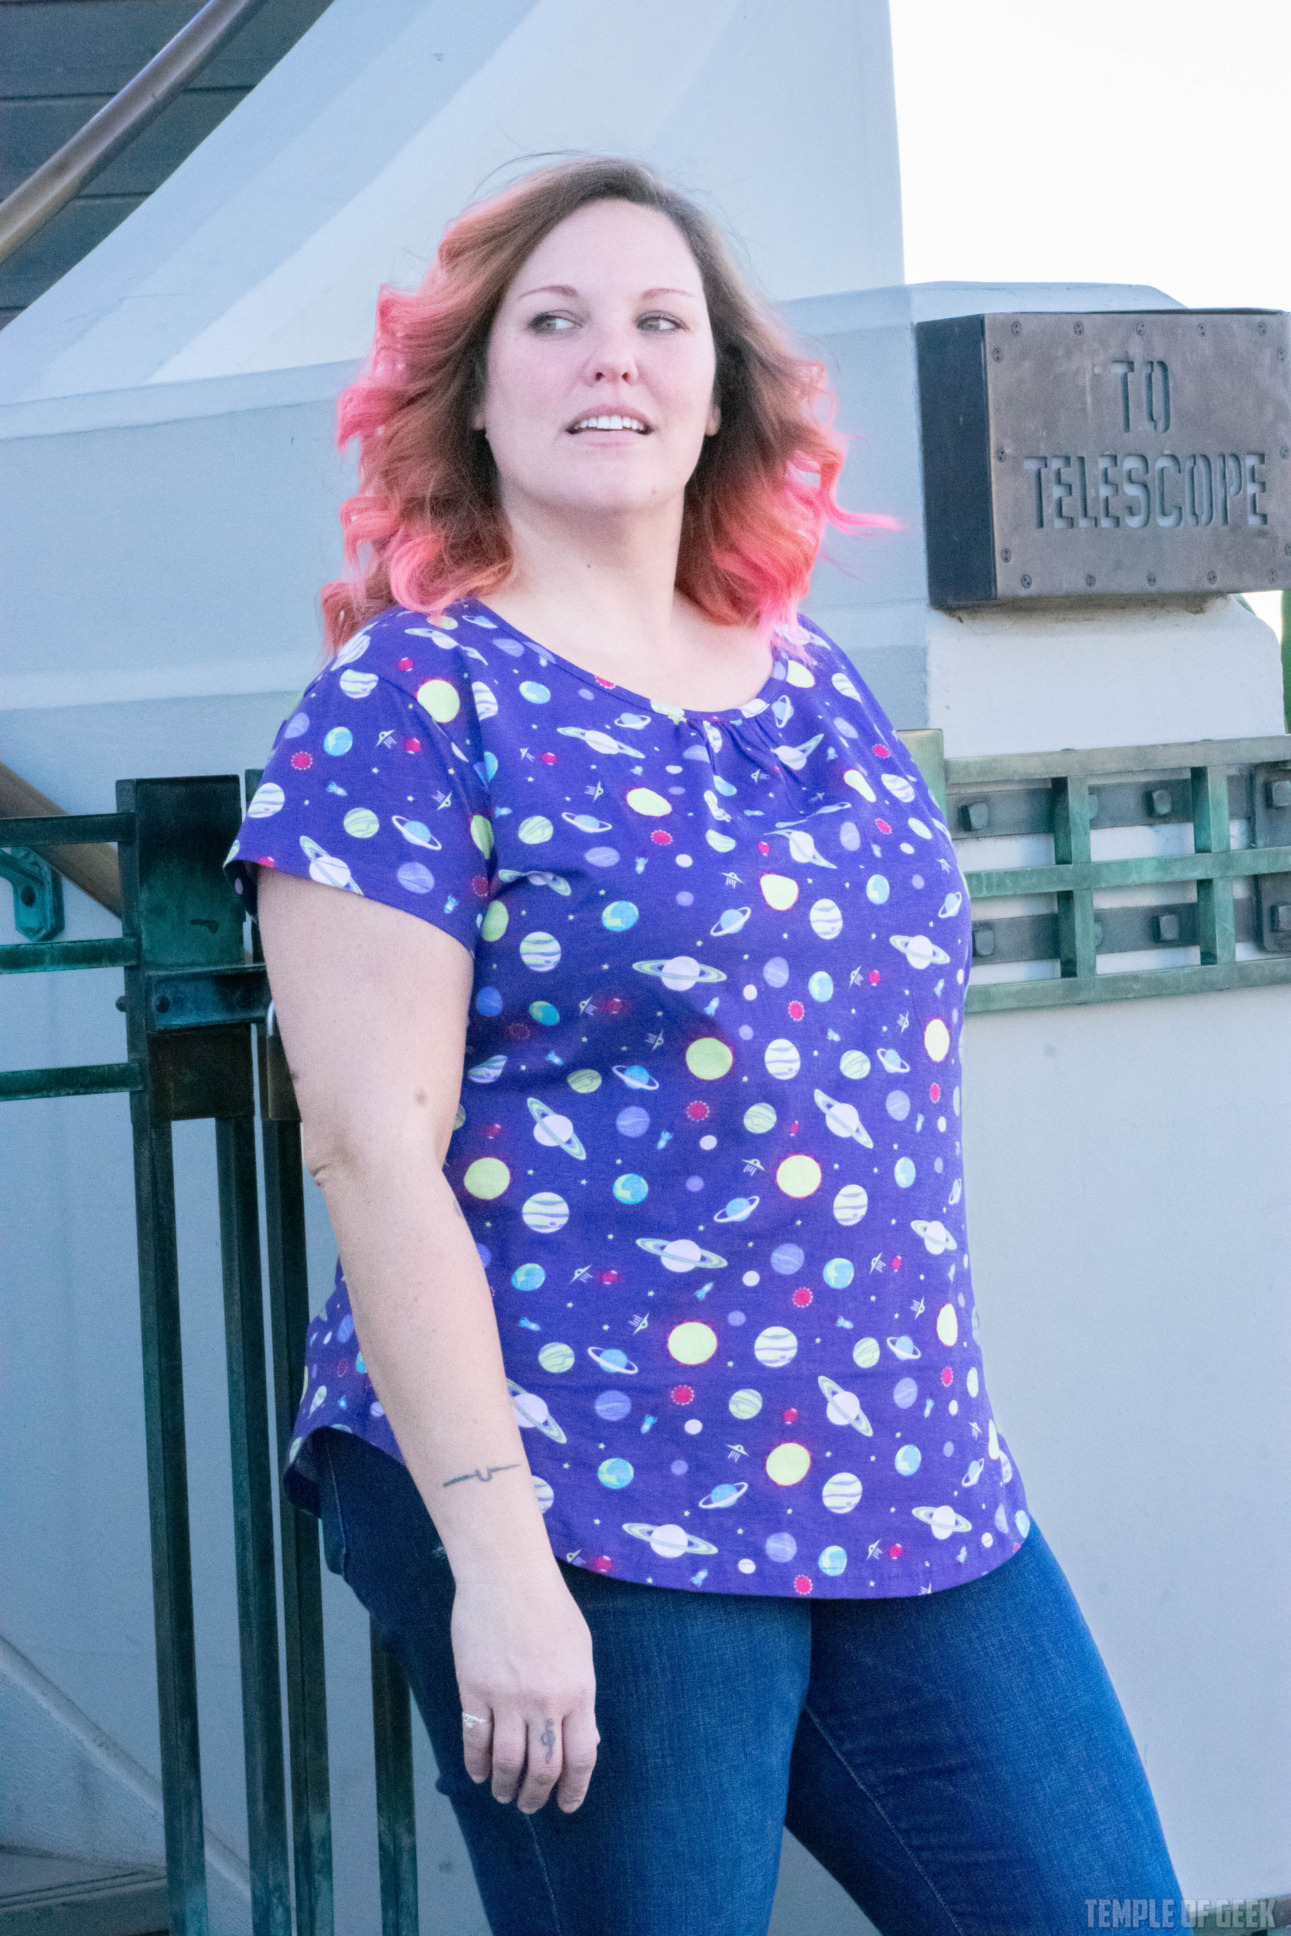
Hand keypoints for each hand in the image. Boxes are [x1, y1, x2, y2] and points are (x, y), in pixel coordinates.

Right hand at [450, 1567, 598, 1812]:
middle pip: (542, 1768)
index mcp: (578, 1691)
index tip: (566, 1805)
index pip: (581, 1756)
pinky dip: (475, 1764)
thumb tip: (583, 1740)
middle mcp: (545, 1702)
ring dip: (505, 1786)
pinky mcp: (473, 1690)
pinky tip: (477, 1773)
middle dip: (537, 1796)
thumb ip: (581, 1696)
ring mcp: (506, 1698)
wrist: (506, 1575)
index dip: (574, 1789)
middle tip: (530, 1805)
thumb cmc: (550, 1606)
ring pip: (506, 1762)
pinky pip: (474, 1740)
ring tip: (503, 1794)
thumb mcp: (580, 1650)